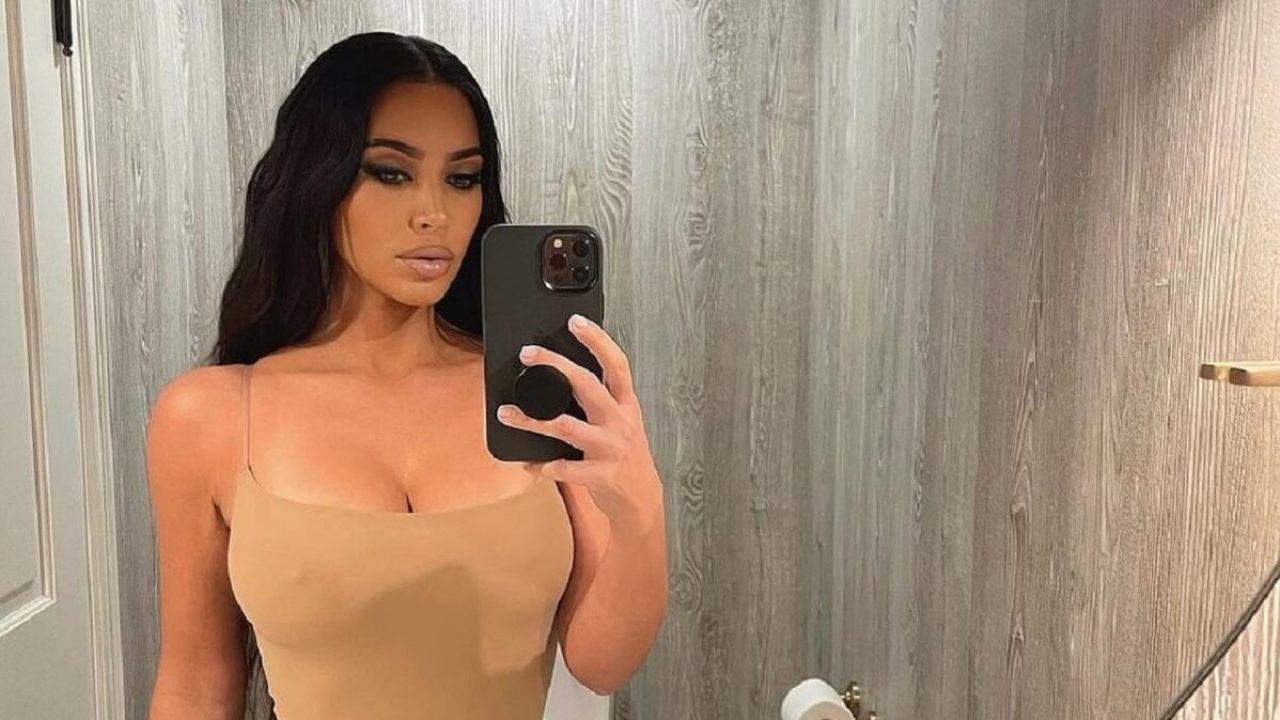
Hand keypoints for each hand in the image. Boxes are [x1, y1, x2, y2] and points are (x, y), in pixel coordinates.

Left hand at [496, 314, 661, 518]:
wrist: (641, 499)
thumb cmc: (626, 456)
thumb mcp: (622, 422)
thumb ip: (601, 401)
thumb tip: (564, 377)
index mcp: (626, 404)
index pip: (616, 364)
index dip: (597, 340)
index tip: (576, 321)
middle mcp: (620, 421)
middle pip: (586, 384)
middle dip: (555, 365)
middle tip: (528, 354)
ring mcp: (610, 447)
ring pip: (565, 425)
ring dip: (531, 420)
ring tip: (506, 414)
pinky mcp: (599, 474)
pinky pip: (563, 467)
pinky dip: (541, 465)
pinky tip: (528, 463)